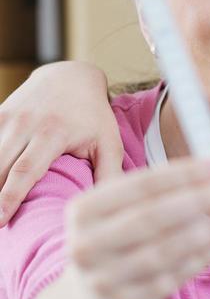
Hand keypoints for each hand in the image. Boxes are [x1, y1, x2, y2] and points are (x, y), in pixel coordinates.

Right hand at [0, 61, 122, 224]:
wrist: (71, 76)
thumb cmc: (93, 116)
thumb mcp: (109, 142)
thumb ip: (109, 174)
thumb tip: (111, 209)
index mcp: (52, 133)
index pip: (24, 171)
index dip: (9, 198)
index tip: (0, 222)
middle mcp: (25, 123)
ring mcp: (8, 117)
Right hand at [65, 154, 209, 298]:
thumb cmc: (120, 240)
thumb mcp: (127, 209)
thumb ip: (172, 184)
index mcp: (82, 211)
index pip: (142, 185)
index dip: (187, 173)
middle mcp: (85, 246)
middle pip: (153, 217)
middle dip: (203, 199)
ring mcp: (102, 280)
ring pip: (166, 250)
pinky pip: (173, 278)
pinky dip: (203, 257)